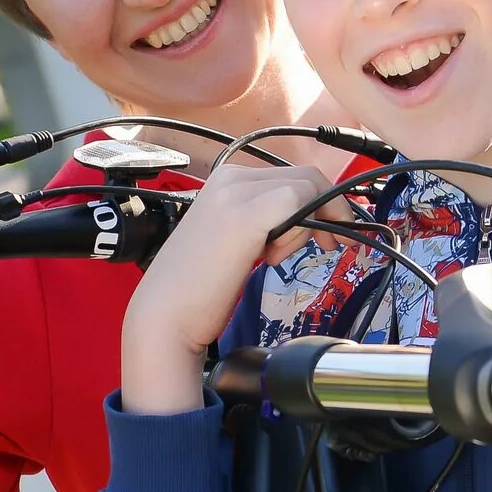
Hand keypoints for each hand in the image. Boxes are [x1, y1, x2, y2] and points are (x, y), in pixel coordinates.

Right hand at [120, 159, 333, 415]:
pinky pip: (301, 201)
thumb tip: (308, 217)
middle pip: (306, 176)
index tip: (326, 233)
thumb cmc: (199, 288)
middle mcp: (232, 176)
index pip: (291, 175)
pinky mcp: (247, 215)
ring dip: (311, 225)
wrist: (165, 315)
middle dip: (326, 211)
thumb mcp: (236, 239)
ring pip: (308, 186)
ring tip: (276, 258)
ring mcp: (238, 192)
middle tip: (326, 246)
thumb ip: (265, 220)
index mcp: (226, 179)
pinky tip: (275, 258)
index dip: (319, 202)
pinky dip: (304, 229)